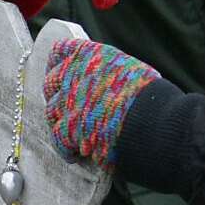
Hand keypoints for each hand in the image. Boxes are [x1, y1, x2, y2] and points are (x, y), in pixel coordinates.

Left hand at [43, 39, 162, 167]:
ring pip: (51, 111)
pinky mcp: (68, 129)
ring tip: (74, 130)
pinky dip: (65, 147)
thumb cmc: (152, 94)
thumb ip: (110, 71)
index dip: (58, 62)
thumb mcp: (131, 70)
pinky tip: (75, 153)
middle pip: (51, 82)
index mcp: (90, 56)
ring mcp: (67, 103)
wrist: (152, 121)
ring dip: (61, 120)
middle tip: (68, 104)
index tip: (58, 69)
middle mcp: (73, 75)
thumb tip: (106, 79)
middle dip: (58, 94)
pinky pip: (58, 138)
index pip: (61, 51)